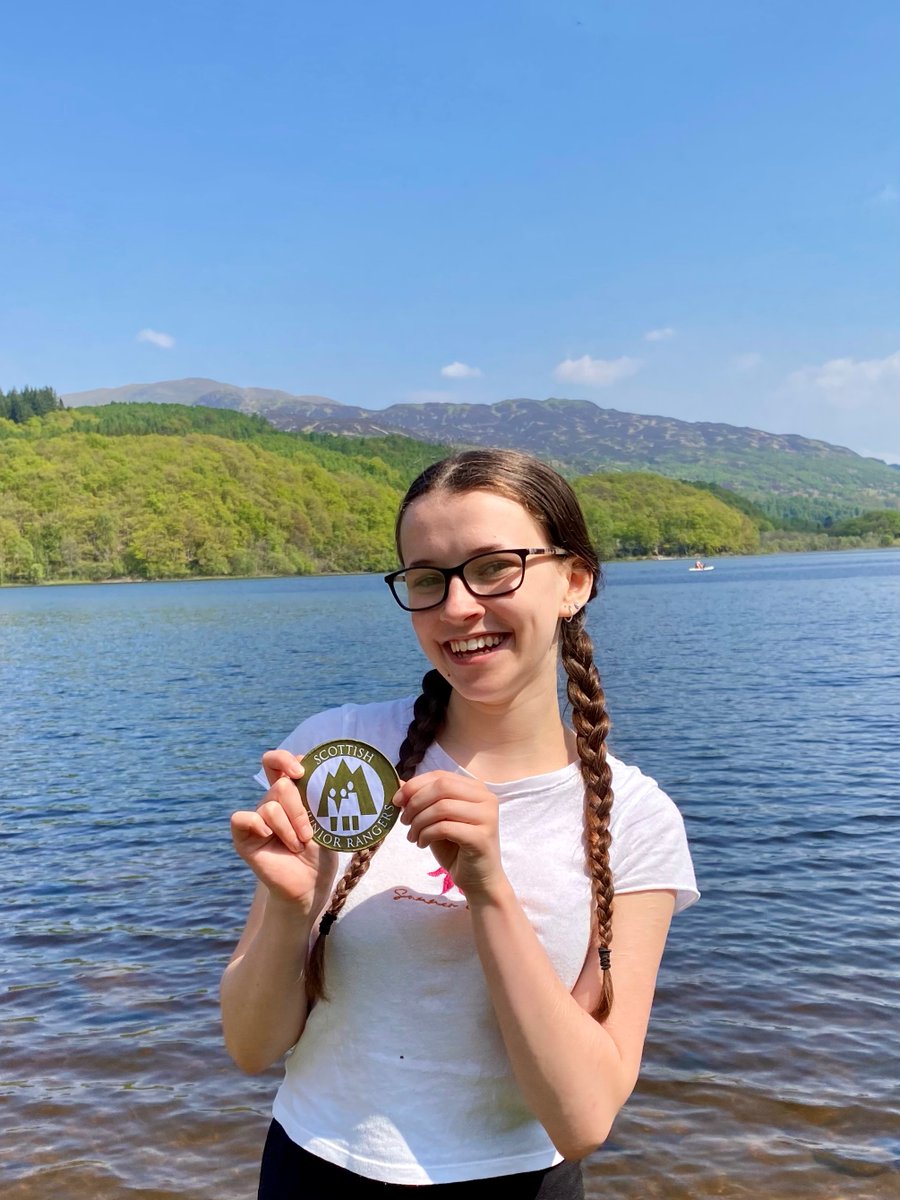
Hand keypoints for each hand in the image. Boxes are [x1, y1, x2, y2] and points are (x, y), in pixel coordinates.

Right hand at [230, 750, 337, 912]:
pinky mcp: (245, 838)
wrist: (311, 884)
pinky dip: (257, 824)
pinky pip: (242, 818)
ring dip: (289, 828)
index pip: (277, 762)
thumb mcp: (326, 821)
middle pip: (281, 786)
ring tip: (298, 846)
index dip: (285, 759)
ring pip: (270, 806)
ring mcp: (258, 819)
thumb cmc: (321, 851)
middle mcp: (272, 802)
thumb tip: (313, 775)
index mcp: (291, 793)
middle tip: (308, 833)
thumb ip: (317, 797)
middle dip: (299, 810)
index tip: (301, 773)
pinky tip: (268, 835)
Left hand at [394, 770, 505, 899]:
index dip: (415, 785)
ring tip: (412, 836)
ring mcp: (487, 817)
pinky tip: (422, 844)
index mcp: (476, 789)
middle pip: (442, 787)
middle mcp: (486, 798)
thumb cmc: (456, 849)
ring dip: (419, 822)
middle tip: (404, 821)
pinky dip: (426, 834)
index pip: (440, 776)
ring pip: (442, 807)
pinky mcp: (481, 837)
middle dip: (415, 802)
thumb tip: (397, 784)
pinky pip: (444, 828)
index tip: (397, 801)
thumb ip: (421, 801)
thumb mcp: (435, 820)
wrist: (478, 880)